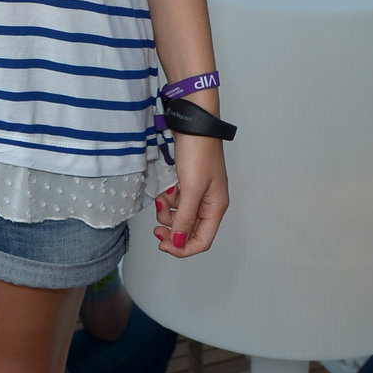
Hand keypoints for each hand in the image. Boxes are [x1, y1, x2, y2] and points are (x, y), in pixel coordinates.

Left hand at [154, 135, 228, 257]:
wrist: (192, 123)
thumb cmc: (199, 151)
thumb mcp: (191, 188)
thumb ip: (184, 217)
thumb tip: (179, 242)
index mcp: (216, 207)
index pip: (202, 241)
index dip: (183, 248)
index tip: (164, 245)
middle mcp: (208, 203)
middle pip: (189, 231)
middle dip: (172, 230)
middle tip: (156, 229)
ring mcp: (197, 194)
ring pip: (179, 217)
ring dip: (167, 212)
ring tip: (162, 199)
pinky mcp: (186, 184)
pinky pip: (175, 202)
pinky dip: (167, 200)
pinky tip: (164, 191)